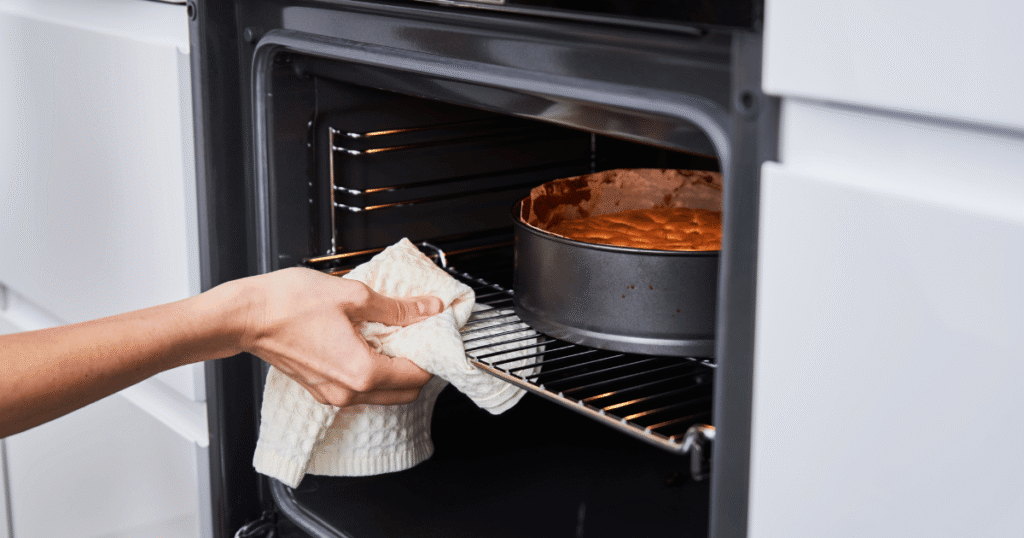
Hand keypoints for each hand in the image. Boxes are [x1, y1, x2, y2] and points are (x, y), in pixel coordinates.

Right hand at [232, 267, 442, 406]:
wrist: (245, 315)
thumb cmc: (288, 304)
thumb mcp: (354, 296)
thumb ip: (398, 308)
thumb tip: (428, 308)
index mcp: (362, 372)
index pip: (418, 375)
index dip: (432, 352)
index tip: (433, 332)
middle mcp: (348, 392)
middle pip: (405, 392)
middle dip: (418, 366)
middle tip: (418, 335)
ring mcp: (333, 395)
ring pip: (383, 393)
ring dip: (395, 369)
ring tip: (392, 335)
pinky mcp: (320, 389)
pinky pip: (360, 389)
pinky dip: (373, 372)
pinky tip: (368, 342)